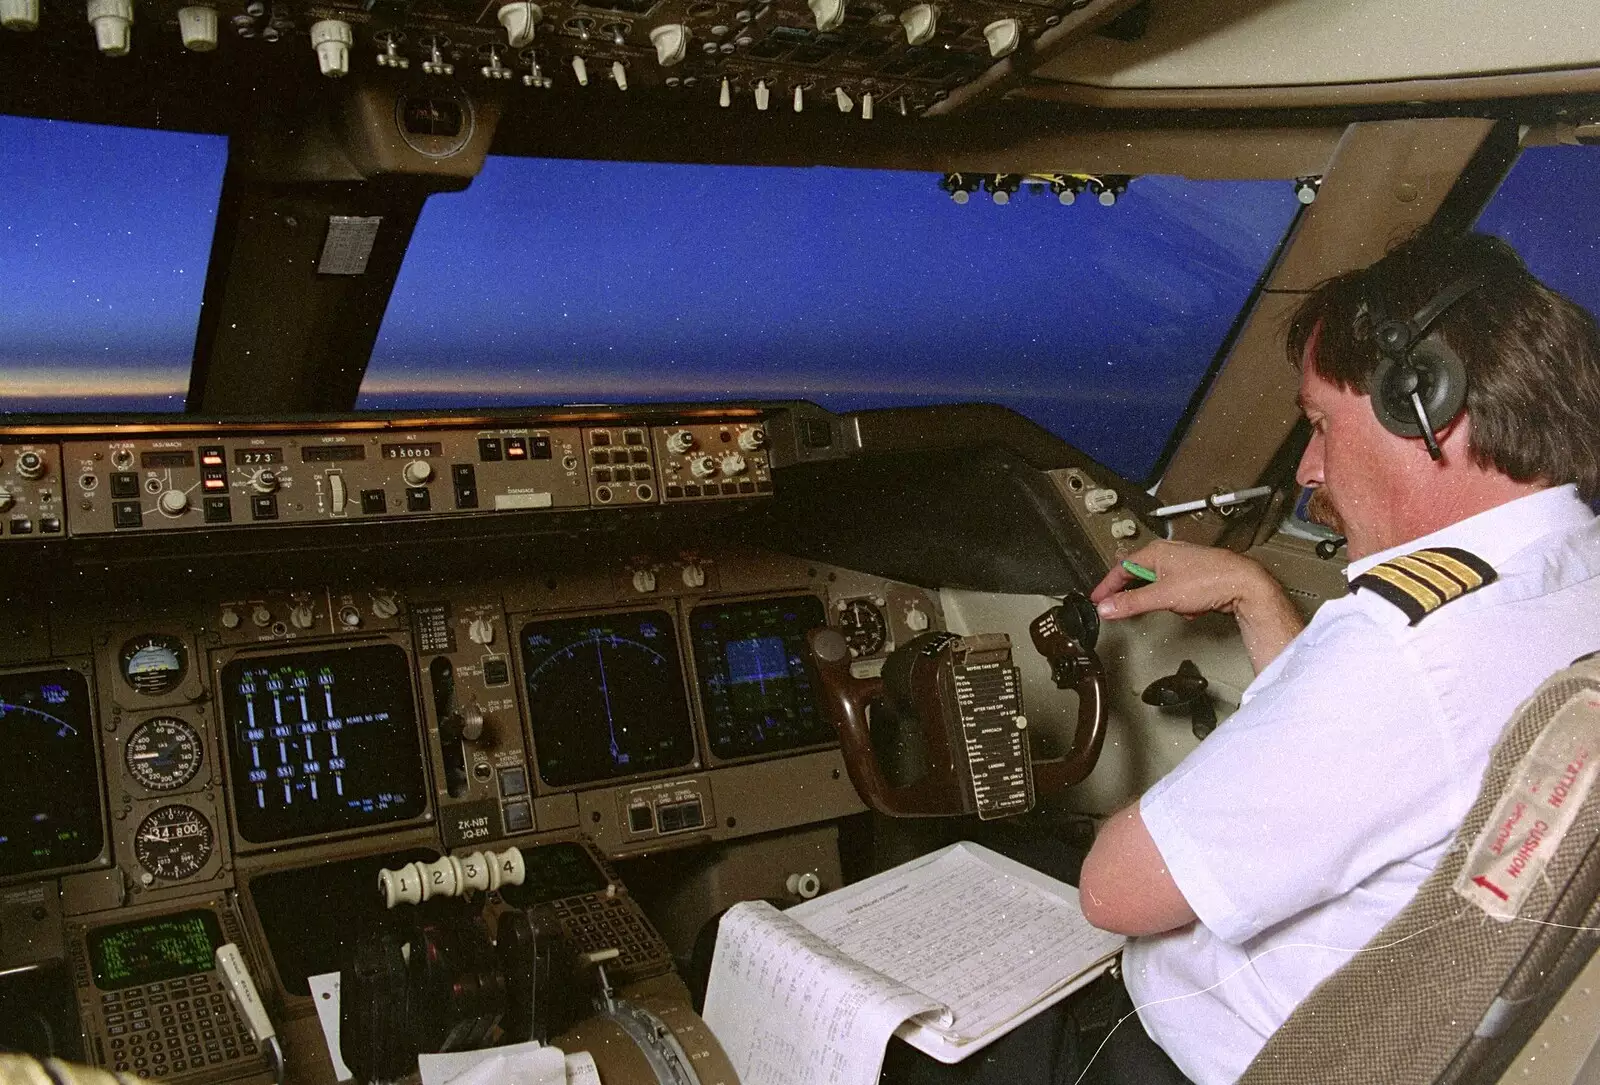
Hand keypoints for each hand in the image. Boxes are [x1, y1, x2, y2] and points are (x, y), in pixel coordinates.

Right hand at [1091, 539, 1271, 619]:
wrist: (1244, 584)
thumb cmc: (1209, 580)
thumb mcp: (1162, 596)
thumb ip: (1131, 603)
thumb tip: (1106, 607)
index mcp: (1155, 552)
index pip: (1120, 568)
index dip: (1106, 586)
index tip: (1097, 599)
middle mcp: (1168, 553)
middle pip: (1139, 576)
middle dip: (1140, 595)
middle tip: (1133, 607)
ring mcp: (1182, 563)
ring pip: (1159, 586)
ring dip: (1164, 601)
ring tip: (1179, 606)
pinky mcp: (1195, 575)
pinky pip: (1175, 591)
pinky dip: (1179, 603)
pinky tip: (1191, 607)